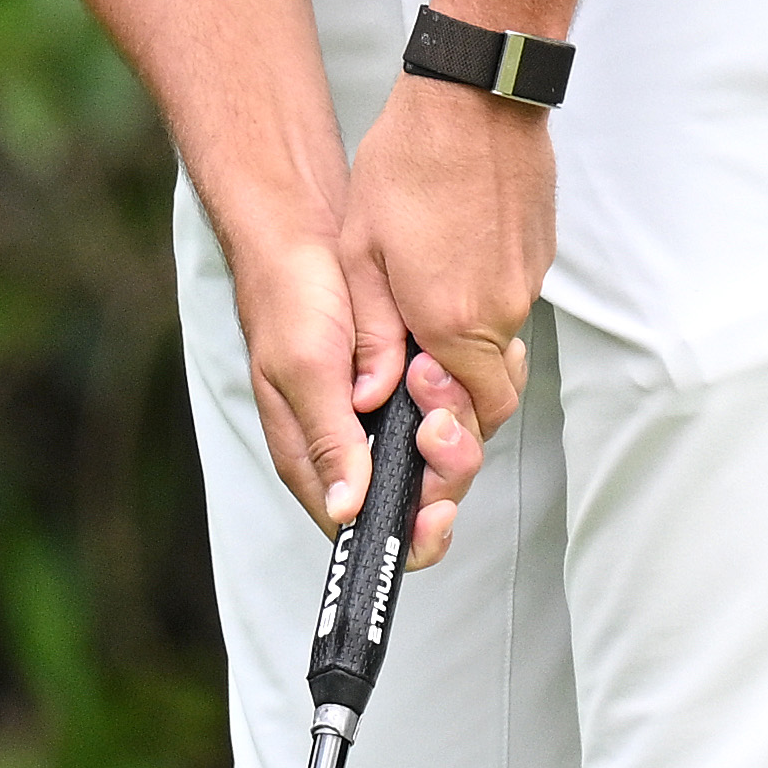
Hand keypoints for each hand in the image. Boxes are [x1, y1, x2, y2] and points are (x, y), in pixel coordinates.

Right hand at [221, 202, 483, 573]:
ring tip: (434, 367)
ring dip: (459, 413)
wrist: (307, 234)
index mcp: (321, 458)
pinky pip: (467, 401)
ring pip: (454, 445)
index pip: (372, 528)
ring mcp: (393, 415)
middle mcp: (360, 444)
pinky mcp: (419, 383)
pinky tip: (466, 357)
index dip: (414, 532)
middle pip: (427, 491)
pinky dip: (476, 384)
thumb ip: (327, 438)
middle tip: (436, 411)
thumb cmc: (291, 299)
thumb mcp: (305, 369)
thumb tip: (345, 511)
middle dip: (446, 459)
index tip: (438, 505)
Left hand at [341, 70, 550, 560]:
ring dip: (467, 358)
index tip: (417, 432)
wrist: (475, 97)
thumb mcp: (361, 255)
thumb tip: (371, 396)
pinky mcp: (536, 254)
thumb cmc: (410, 166)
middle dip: (461, 411)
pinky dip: (481, 313)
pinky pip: (510, 305)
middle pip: (496, 392)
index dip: (446, 434)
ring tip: (422, 337)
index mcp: (456, 322)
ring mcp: (526, 281)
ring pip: (502, 347)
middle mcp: (502, 310)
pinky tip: (445, 284)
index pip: (471, 413)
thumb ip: (370, 335)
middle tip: (422, 409)